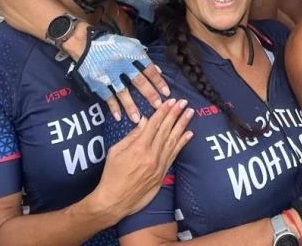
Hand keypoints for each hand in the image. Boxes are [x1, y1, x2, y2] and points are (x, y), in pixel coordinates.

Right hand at [66, 29, 170, 121]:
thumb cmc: (111, 44)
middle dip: (149, 94)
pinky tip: (119, 117)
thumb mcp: (130, 45)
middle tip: (158, 106)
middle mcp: (121, 64)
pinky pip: (107, 96)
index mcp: (131, 53)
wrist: (85, 44)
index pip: (148, 69)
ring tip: (139, 119)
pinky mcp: (98, 82)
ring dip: (131, 106)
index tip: (167, 93)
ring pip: (123, 92)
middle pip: (138, 81)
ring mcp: (109, 74)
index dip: (158, 81)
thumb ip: (144, 58)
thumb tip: (158, 71)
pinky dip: (113, 107)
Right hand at [92, 98, 193, 218]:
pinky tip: (189, 134)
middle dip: (175, 114)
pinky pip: (174, 155)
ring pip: (173, 141)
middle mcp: (151, 155)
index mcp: (138, 148)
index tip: (171, 101)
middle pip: (166, 130)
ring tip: (190, 113)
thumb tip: (144, 121)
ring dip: (182, 125)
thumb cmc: (111, 175)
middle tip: (184, 102)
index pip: (154, 125)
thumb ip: (131, 136)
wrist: (114, 201)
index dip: (163, 111)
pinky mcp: (162, 174)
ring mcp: (159, 165)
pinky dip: (182, 143)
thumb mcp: (115, 152)